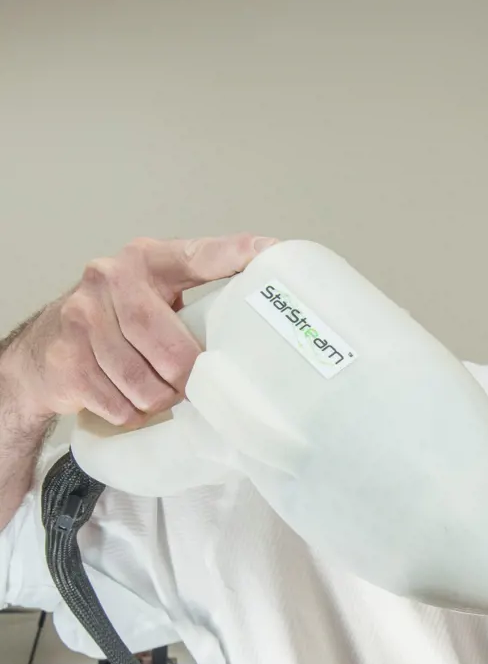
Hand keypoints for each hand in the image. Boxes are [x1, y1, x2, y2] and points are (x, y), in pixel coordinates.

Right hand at [1, 235, 276, 426]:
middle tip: (192, 384)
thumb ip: (194, 302)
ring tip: (159, 393)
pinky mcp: (65, 357)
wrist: (43, 350)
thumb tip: (257, 332)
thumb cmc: (116, 324)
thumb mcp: (152, 298)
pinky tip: (126, 399)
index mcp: (146, 260)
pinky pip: (117, 403)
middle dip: (186, 377)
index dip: (233, 255)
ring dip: (158, 400)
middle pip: (170, 347)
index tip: (269, 252)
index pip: (196, 256)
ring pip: (143, 382)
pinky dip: (130, 412)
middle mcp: (110, 278)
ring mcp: (82, 317)